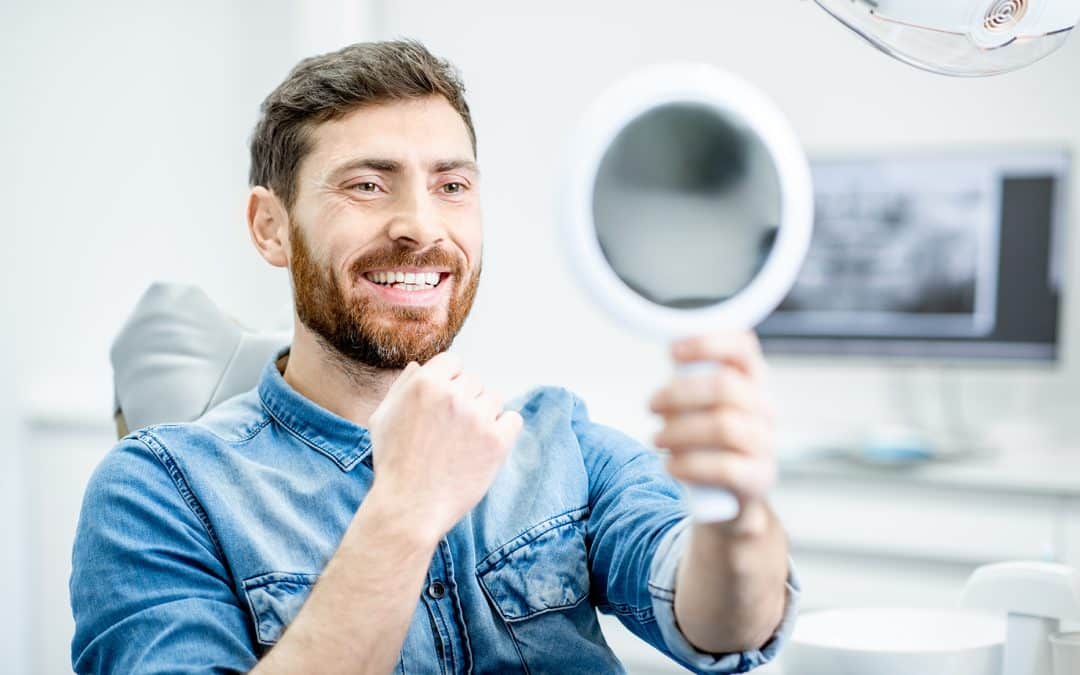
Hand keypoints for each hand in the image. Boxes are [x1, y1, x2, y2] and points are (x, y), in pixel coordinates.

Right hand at [366, 353, 522, 543]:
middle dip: (465, 400)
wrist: (409, 507)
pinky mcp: (497, 442)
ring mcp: (478, 418)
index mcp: (425, 384)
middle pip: (474, 381)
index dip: (449, 381)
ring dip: (483, 415)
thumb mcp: (382, 418)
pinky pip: (513, 420)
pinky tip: (484, 446)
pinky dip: (504, 430)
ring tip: (465, 441)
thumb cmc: (393, 463)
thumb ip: (402, 387)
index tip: (444, 404)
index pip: (452, 362)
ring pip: (494, 399)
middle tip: (451, 430)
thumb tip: (419, 366)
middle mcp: (453, 396)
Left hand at [649, 331, 775, 509]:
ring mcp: (765, 444)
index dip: (708, 343)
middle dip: (679, 394)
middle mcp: (764, 408)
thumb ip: (690, 380)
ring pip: (723, 426)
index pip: (743, 347)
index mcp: (752, 382)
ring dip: (679, 431)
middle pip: (725, 386)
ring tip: (657, 438)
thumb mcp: (701, 406)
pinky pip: (725, 468)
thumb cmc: (709, 442)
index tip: (672, 351)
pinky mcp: (758, 478)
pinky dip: (690, 465)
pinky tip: (672, 466)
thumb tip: (669, 354)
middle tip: (652, 405)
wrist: (729, 498)